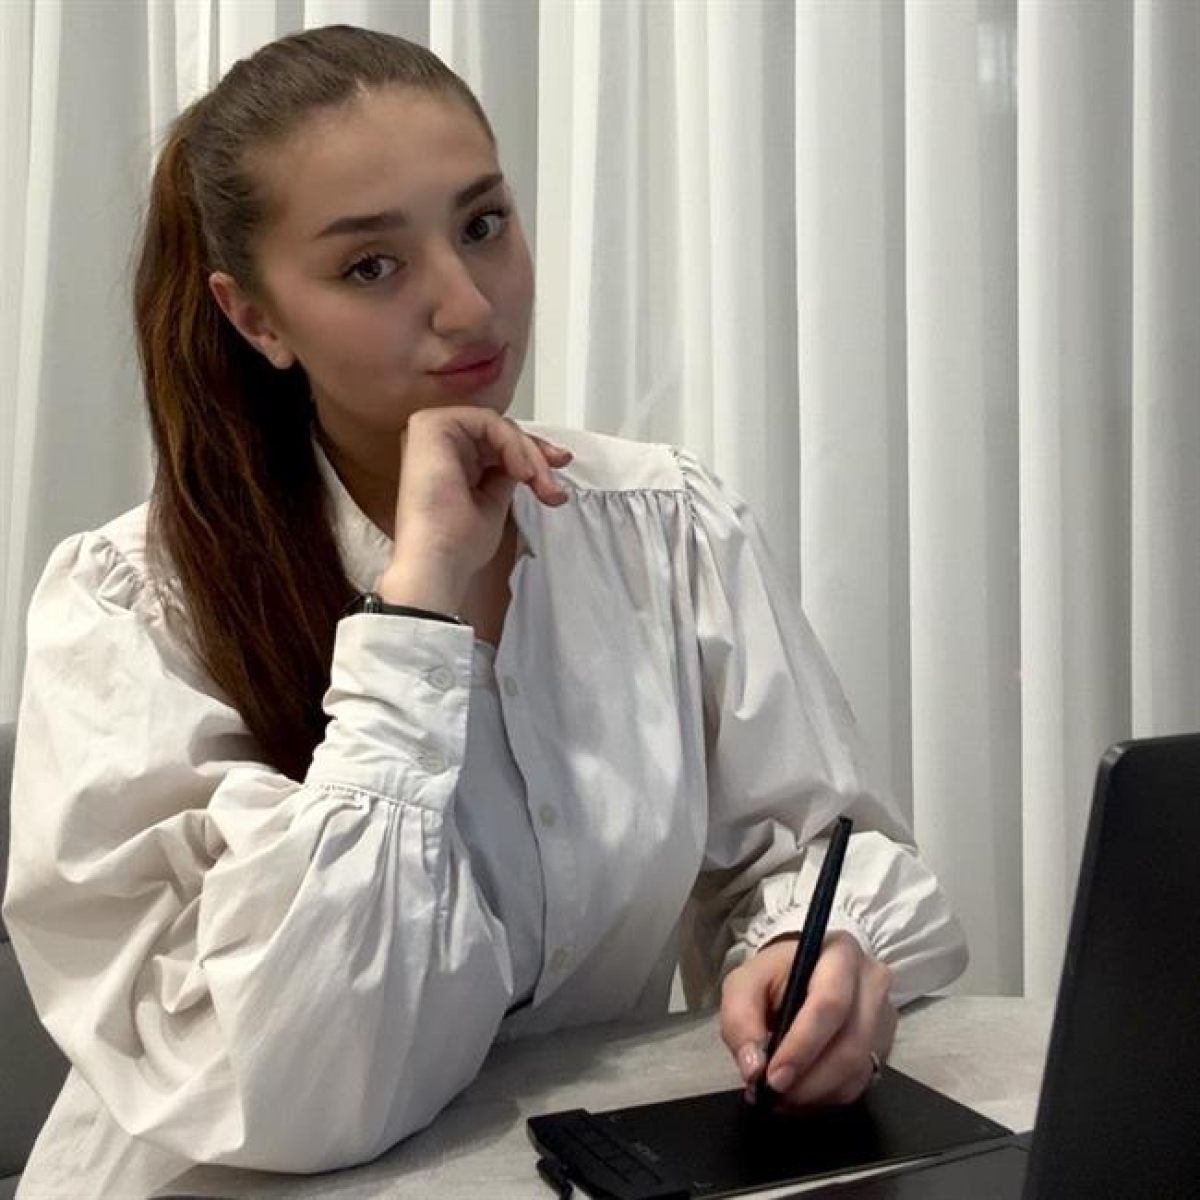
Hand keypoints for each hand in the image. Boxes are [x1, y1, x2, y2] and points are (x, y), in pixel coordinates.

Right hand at [379, 408, 571, 612]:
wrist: (438, 561)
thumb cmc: (458, 545)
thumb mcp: (493, 503)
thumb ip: (504, 476)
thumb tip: (524, 462)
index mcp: (446, 462)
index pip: (494, 445)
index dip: (531, 455)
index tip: (557, 478)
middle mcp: (435, 444)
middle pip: (499, 433)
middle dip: (536, 455)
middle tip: (554, 487)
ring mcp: (430, 431)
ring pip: (497, 426)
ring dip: (529, 454)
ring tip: (541, 486)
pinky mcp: (430, 425)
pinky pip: (487, 421)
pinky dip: (512, 444)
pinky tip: (521, 474)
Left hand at [720, 931, 896, 1108]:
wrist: (804, 973)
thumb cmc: (778, 974)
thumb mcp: (746, 981)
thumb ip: (741, 1017)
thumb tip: (754, 1067)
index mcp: (840, 955)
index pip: (830, 1004)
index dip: (802, 1045)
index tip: (774, 1076)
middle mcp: (871, 983)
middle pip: (850, 1044)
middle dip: (808, 1079)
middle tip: (775, 1093)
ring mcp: (883, 1017)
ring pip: (856, 1070)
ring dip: (814, 1092)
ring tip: (782, 1095)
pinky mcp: (883, 1046)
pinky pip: (859, 1084)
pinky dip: (826, 1097)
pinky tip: (801, 1091)